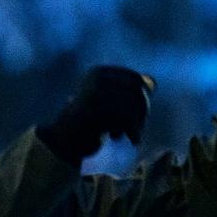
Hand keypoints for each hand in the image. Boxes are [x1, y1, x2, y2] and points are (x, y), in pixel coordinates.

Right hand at [39, 66, 154, 165]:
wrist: (63, 143)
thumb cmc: (90, 124)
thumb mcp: (112, 104)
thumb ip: (130, 92)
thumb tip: (152, 82)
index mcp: (99, 73)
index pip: (135, 79)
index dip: (142, 99)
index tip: (138, 116)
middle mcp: (96, 79)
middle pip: (137, 92)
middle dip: (141, 113)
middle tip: (134, 129)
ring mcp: (93, 94)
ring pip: (133, 106)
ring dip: (136, 124)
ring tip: (126, 135)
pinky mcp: (93, 112)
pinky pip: (126, 118)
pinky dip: (133, 131)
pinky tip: (128, 139)